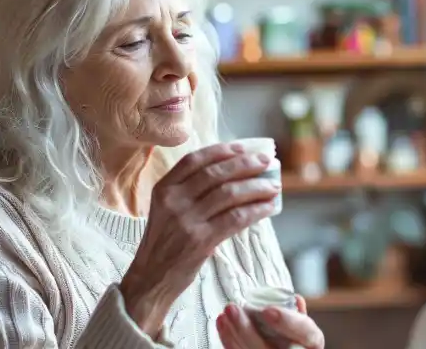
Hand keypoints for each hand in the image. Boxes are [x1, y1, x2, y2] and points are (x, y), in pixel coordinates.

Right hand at [120, 143, 279, 336]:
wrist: (151, 279)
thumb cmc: (164, 243)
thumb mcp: (167, 210)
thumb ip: (189, 191)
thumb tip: (233, 174)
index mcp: (163, 189)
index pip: (195, 159)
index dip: (223, 151)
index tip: (245, 148)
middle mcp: (174, 200)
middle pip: (216, 173)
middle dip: (246, 164)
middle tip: (267, 161)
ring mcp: (187, 220)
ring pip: (230, 193)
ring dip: (257, 186)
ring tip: (274, 185)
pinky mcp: (202, 241)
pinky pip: (236, 218)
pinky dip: (256, 210)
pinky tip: (268, 207)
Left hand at [216, 295, 324, 348]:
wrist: (281, 345)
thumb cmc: (296, 337)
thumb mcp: (303, 327)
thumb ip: (297, 316)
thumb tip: (295, 299)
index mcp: (311, 343)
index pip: (306, 333)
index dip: (288, 322)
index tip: (267, 310)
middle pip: (268, 348)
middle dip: (247, 329)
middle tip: (233, 308)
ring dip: (233, 334)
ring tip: (224, 314)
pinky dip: (229, 341)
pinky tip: (222, 324)